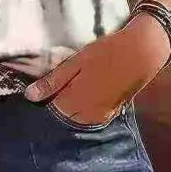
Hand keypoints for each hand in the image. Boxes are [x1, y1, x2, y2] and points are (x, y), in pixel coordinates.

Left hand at [23, 13, 170, 125]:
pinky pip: (91, 117)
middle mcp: (86, 114)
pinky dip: (83, 109)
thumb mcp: (75, 62)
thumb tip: (29, 96)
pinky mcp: (112, 112)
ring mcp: (101, 115)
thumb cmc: (105, 53)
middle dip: (55, 105)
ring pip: (77, 118)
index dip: (42, 100)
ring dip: (69, 108)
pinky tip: (83, 93)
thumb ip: (53, 81)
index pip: (49, 111)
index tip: (36, 91)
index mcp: (74, 101)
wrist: (141, 53)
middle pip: (63, 117)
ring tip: (65, 88)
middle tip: (49, 87)